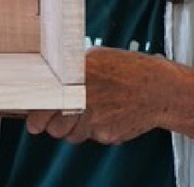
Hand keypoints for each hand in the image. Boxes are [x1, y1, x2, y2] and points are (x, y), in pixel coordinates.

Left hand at [26, 47, 171, 144]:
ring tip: (86, 114)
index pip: (45, 104)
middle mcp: (84, 100)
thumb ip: (70, 67)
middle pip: (54, 128)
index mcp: (77, 77)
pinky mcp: (108, 134)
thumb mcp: (95, 57)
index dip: (36, 116)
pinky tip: (106, 115)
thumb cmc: (128, 69)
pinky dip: (94, 130)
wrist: (161, 89)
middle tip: (55, 119)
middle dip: (52, 126)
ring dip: (72, 129)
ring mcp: (96, 120)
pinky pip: (91, 137)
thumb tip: (47, 72)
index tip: (32, 122)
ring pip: (71, 136)